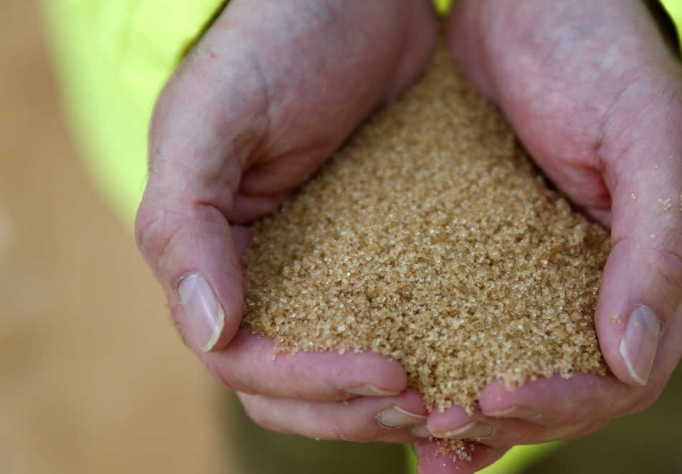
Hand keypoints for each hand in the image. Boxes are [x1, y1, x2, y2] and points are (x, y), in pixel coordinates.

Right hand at [135, 0, 438, 443]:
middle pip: (300, 388)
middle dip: (357, 409)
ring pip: (353, 367)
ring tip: (459, 396)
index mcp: (221, 261)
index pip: (249, 363)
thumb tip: (208, 332)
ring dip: (396, 399)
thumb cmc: (272, 43)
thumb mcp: (212, 120)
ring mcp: (335, 270)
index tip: (388, 373)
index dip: (310, 384)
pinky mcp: (393, 250)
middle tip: (432, 404)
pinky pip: (409, 318)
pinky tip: (481, 358)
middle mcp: (274, 278)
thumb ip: (184, 222)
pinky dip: (436, 351)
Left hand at [413, 1, 681, 470]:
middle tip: (438, 427)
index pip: (621, 378)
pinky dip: (438, 361)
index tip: (495, 396)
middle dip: (505, 419)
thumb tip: (634, 359)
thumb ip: (658, 249)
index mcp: (650, 271)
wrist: (535, 2)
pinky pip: (466, 323)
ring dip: (467, 413)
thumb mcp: (651, 139)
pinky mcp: (487, 253)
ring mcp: (540, 274)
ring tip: (413, 436)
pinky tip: (397, 381)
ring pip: (511, 367)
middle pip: (563, 392)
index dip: (565, 402)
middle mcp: (598, 287)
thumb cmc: (605, 58)